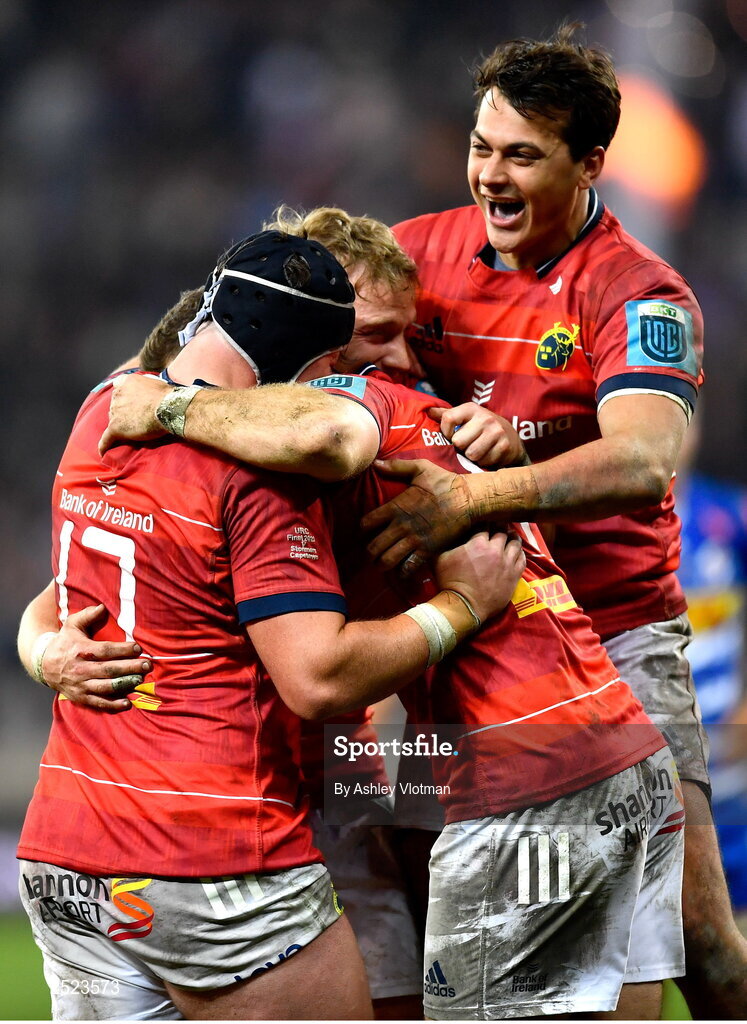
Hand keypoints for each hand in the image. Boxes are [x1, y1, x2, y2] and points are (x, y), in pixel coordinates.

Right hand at [40, 604, 149, 711]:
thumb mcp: (72, 625)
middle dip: (130, 667)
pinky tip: (128, 703)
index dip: (123, 650)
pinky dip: (113, 705)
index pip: (105, 650)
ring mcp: (80, 685)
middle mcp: (80, 669)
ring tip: (141, 680)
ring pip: (106, 687)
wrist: (43, 665)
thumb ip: (87, 615)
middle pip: (109, 669)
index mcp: (81, 650)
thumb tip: (103, 607)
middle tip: (147, 665)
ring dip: (125, 684)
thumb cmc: (64, 642)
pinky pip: (98, 703)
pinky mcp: (80, 697)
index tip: (138, 648)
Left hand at [98, 374, 170, 454]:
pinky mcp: (116, 428)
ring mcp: (115, 411)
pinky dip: (104, 445)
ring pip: (113, 420)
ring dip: (120, 425)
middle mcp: (117, 395)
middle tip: (138, 418)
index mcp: (126, 382)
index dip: (124, 394)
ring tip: (133, 432)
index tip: (130, 399)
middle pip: (115, 405)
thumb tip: (149, 394)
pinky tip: (102, 452)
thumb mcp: (155, 383)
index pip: (118, 386)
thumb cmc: (168, 397)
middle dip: (123, 411)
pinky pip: (106, 438)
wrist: (169, 409)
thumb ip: (146, 386)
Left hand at [362, 458, 474, 572]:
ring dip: (381, 565)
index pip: (367, 523)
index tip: (363, 532)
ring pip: (388, 560)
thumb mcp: (420, 469)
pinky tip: (400, 572)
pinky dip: (402, 573)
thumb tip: (375, 462)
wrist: (468, 499)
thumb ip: (396, 467)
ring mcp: (414, 540)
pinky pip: (409, 567)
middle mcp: (401, 526)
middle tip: (369, 554)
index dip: (361, 530)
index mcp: (396, 507)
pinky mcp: (428, 551)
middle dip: (368, 553)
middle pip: (374, 547)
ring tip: (380, 565)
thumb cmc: (444, 482)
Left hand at [429, 404, 527, 467]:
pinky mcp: (505, 446)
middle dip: (461, 448)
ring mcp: (497, 431)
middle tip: (467, 445)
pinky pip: (484, 461)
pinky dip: (483, 462)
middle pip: (459, 442)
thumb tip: (427, 410)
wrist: (510, 436)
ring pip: (471, 454)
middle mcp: (485, 417)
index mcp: (471, 408)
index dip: (445, 432)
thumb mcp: (464, 417)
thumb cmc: (479, 427)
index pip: (448, 418)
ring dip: (472, 457)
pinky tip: (487, 455)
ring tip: (477, 450)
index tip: (450, 436)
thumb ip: (446, 415)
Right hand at [435, 529, 525, 621]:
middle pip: (503, 532)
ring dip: (513, 538)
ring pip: (516, 543)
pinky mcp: (514, 575)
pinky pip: (522, 559)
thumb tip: (448, 536)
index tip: (484, 525)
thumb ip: (449, 544)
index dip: (485, 524)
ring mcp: (507, 563)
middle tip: (499, 528)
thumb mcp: (441, 559)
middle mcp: (495, 550)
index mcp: (478, 543)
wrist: (465, 606)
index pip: (485, 526)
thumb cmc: (451, 582)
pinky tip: (517, 552)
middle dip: (500, 529)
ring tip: (511, 537)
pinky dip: (520, 553)